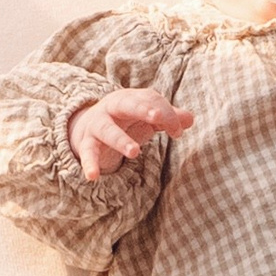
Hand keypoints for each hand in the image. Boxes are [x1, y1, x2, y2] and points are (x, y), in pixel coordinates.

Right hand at [67, 91, 192, 179]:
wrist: (88, 127)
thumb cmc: (126, 121)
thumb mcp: (147, 118)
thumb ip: (168, 118)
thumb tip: (189, 119)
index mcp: (130, 99)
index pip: (150, 99)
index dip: (166, 114)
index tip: (178, 131)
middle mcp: (112, 108)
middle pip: (127, 104)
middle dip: (142, 109)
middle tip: (157, 117)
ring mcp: (97, 125)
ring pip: (107, 130)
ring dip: (120, 139)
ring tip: (135, 152)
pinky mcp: (86, 144)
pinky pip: (88, 153)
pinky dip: (89, 163)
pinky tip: (92, 176)